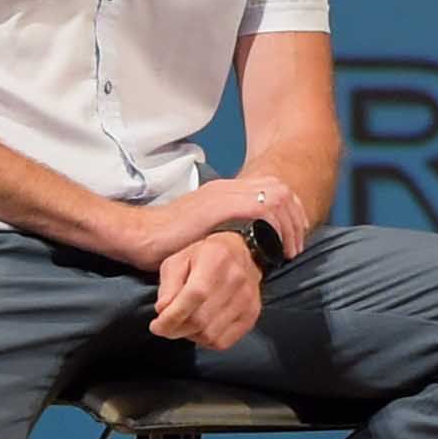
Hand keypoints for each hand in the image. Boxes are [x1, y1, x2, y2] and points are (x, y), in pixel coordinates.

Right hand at [119, 170, 298, 273]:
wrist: (141, 235)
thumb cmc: (166, 241)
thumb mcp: (203, 231)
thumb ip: (225, 229)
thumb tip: (246, 243)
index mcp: (224, 190)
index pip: (271, 189)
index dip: (289, 211)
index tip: (294, 236)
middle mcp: (227, 188)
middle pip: (280, 190)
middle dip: (295, 217)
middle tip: (297, 244)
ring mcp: (223, 194)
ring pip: (276, 197)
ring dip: (289, 224)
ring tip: (289, 250)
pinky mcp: (219, 206)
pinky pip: (261, 208)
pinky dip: (275, 227)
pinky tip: (274, 248)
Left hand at [146, 231, 265, 349]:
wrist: (243, 254)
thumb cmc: (206, 256)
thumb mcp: (178, 260)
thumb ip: (168, 286)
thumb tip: (163, 310)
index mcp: (215, 260)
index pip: (194, 296)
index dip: (172, 316)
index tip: (157, 326)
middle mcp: (235, 280)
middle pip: (201, 320)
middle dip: (175, 329)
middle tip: (166, 326)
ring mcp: (247, 300)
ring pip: (210, 335)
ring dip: (191, 335)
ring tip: (185, 323)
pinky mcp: (251, 315)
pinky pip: (223, 341)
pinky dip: (206, 340)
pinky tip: (201, 328)